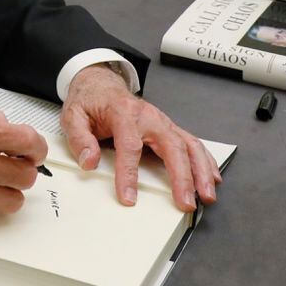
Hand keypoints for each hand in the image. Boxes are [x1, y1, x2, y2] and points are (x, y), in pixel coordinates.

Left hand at [60, 64, 219, 211]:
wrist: (101, 84)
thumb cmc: (89, 101)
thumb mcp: (73, 116)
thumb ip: (80, 139)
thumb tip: (89, 161)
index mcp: (124, 113)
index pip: (130, 145)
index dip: (129, 173)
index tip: (129, 197)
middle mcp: (149, 117)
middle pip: (171, 146)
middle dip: (182, 176)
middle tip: (185, 202)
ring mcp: (162, 122)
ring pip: (188, 145)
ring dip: (200, 171)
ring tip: (207, 195)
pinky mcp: (168, 128)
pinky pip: (191, 143)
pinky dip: (204, 160)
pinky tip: (212, 177)